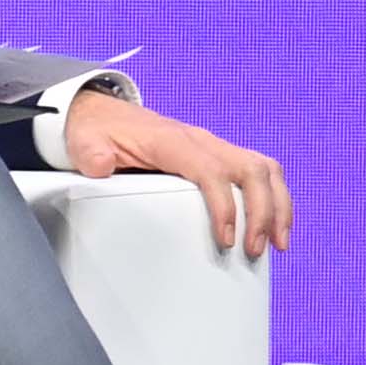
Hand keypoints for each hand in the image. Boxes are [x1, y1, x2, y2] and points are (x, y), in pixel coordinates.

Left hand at [63, 90, 291, 259]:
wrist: (104, 115)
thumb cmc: (99, 134)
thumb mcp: (87, 143)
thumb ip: (92, 154)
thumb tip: (100, 165)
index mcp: (174, 142)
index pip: (212, 171)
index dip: (225, 206)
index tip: (228, 239)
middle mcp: (202, 141)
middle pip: (252, 169)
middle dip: (263, 211)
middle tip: (256, 249)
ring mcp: (215, 147)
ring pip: (264, 169)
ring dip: (278, 206)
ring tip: (279, 243)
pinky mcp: (220, 157)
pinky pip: (260, 172)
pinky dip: (275, 198)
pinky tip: (274, 225)